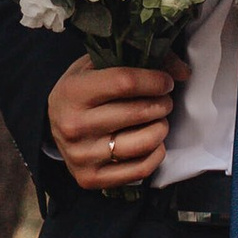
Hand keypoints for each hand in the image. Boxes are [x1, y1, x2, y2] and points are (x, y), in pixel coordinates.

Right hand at [49, 59, 174, 193]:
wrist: (53, 126)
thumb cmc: (81, 91)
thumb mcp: (97, 65)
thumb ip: (137, 58)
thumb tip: (183, 72)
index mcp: (73, 91)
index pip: (125, 82)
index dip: (154, 80)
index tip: (165, 82)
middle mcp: (74, 125)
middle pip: (138, 112)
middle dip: (162, 103)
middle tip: (163, 100)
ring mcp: (81, 155)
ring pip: (143, 142)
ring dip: (161, 128)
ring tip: (158, 120)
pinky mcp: (91, 178)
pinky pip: (140, 169)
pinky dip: (156, 154)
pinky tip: (153, 142)